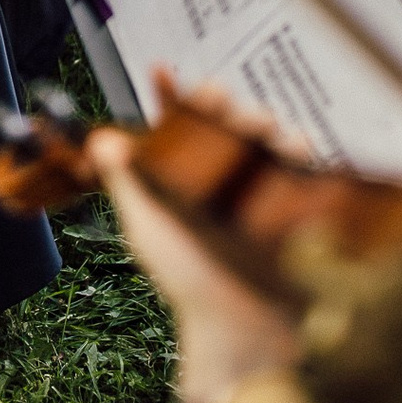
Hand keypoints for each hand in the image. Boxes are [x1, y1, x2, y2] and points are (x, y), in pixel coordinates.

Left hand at [92, 123, 299, 402]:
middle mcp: (223, 177)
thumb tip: (99, 139)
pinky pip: (301, 165)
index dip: (170, 96)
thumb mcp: (148, 228)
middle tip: (219, 98)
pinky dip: (297, 149)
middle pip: (225, 122)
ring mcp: (260, 188)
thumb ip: (127, 183)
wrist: (240, 329)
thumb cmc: (189, 281)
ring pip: (265, 136)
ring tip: (257, 123)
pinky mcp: (294, 203)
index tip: (161, 73)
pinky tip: (292, 146)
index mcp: (185, 178)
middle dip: (224, 104)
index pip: (177, 125)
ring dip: (261, 121)